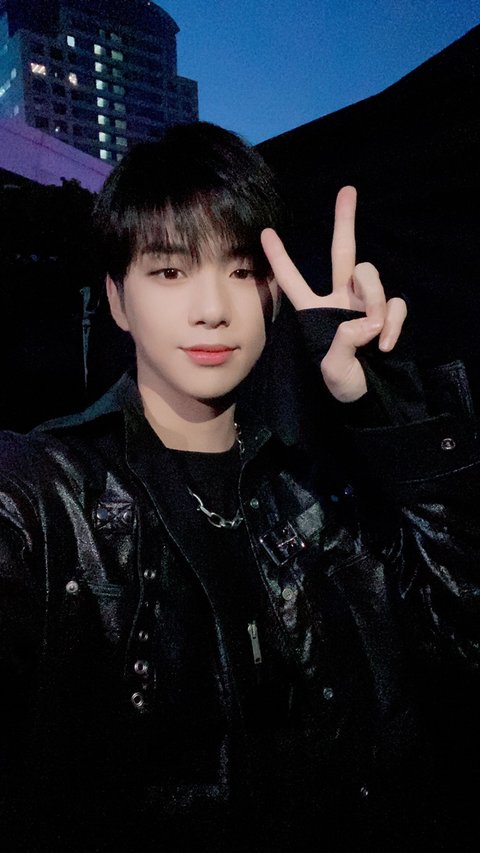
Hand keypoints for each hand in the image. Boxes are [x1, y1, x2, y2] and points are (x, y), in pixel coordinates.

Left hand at [260, 186, 406, 401]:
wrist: (371, 399)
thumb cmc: (342, 385)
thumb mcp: (330, 368)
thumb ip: (342, 342)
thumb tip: (364, 321)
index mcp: (314, 311)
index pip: (293, 280)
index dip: (280, 258)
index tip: (265, 233)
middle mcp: (340, 300)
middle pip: (344, 252)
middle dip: (345, 220)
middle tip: (347, 190)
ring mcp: (367, 304)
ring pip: (371, 275)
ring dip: (373, 299)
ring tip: (372, 334)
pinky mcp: (388, 313)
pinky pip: (395, 303)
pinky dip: (392, 322)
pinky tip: (385, 343)